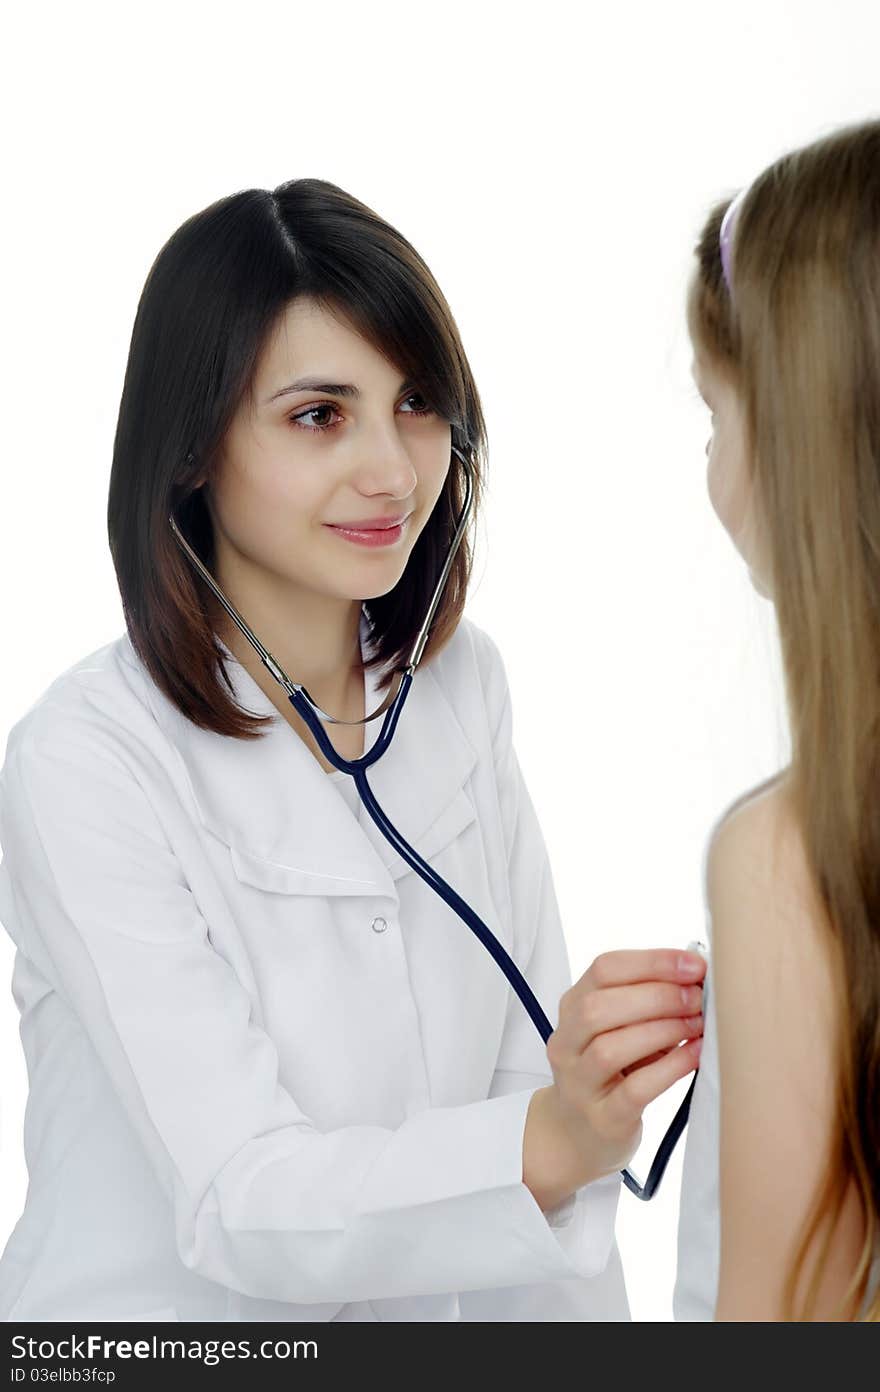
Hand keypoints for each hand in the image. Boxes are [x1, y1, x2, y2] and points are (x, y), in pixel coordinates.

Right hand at [523, 949, 705, 1207]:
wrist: (577, 1135)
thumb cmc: (613, 1072)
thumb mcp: (618, 1028)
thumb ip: (647, 1000)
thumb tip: (698, 974)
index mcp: (571, 1007)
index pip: (604, 969)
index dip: (652, 961)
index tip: (694, 964)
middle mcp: (567, 1043)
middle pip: (600, 1006)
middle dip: (658, 996)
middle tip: (697, 998)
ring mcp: (579, 1084)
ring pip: (610, 1048)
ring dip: (662, 1030)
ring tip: (697, 1026)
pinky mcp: (602, 1119)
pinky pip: (634, 1090)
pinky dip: (669, 1068)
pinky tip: (694, 1055)